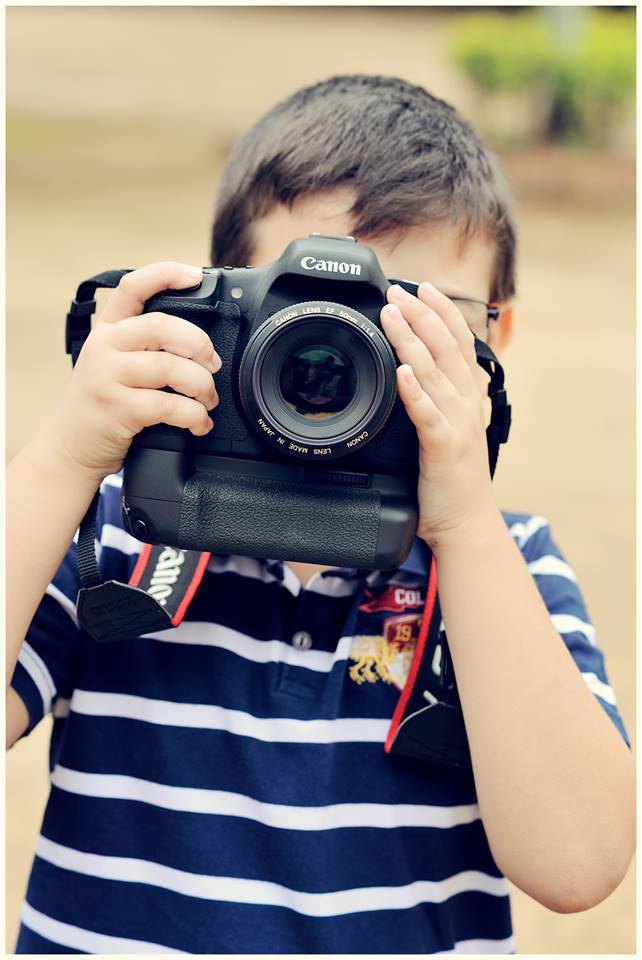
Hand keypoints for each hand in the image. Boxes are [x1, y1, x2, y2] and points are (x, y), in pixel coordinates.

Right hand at [48, 261, 220, 482]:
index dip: (165, 275)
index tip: (195, 275)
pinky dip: (194, 416)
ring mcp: (107, 377)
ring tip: (208, 399)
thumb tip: (199, 344)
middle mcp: (104, 347)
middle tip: (212, 364)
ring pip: (170, 367)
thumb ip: (144, 347)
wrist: (70, 447)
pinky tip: (199, 423)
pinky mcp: (117, 408)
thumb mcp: (114, 365)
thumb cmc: (102, 404)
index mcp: (107, 330)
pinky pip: (169, 405)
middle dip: (199, 344)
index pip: (132, 287)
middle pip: (162, 326)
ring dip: (202, 385)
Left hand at [379, 282, 497, 550]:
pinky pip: (426, 413)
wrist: (466, 523)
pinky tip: (401, 371)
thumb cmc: (453, 479)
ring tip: (390, 315)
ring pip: (433, 372)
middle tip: (396, 291)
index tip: (422, 287)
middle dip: (421, 314)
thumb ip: (443, 400)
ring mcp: (457, 423)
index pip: (459, 342)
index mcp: (469, 397)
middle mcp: (467, 404)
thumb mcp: (453, 429)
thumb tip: (421, 373)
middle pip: (445, 347)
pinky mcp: (443, 447)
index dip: (441, 311)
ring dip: (410, 340)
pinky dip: (414, 390)